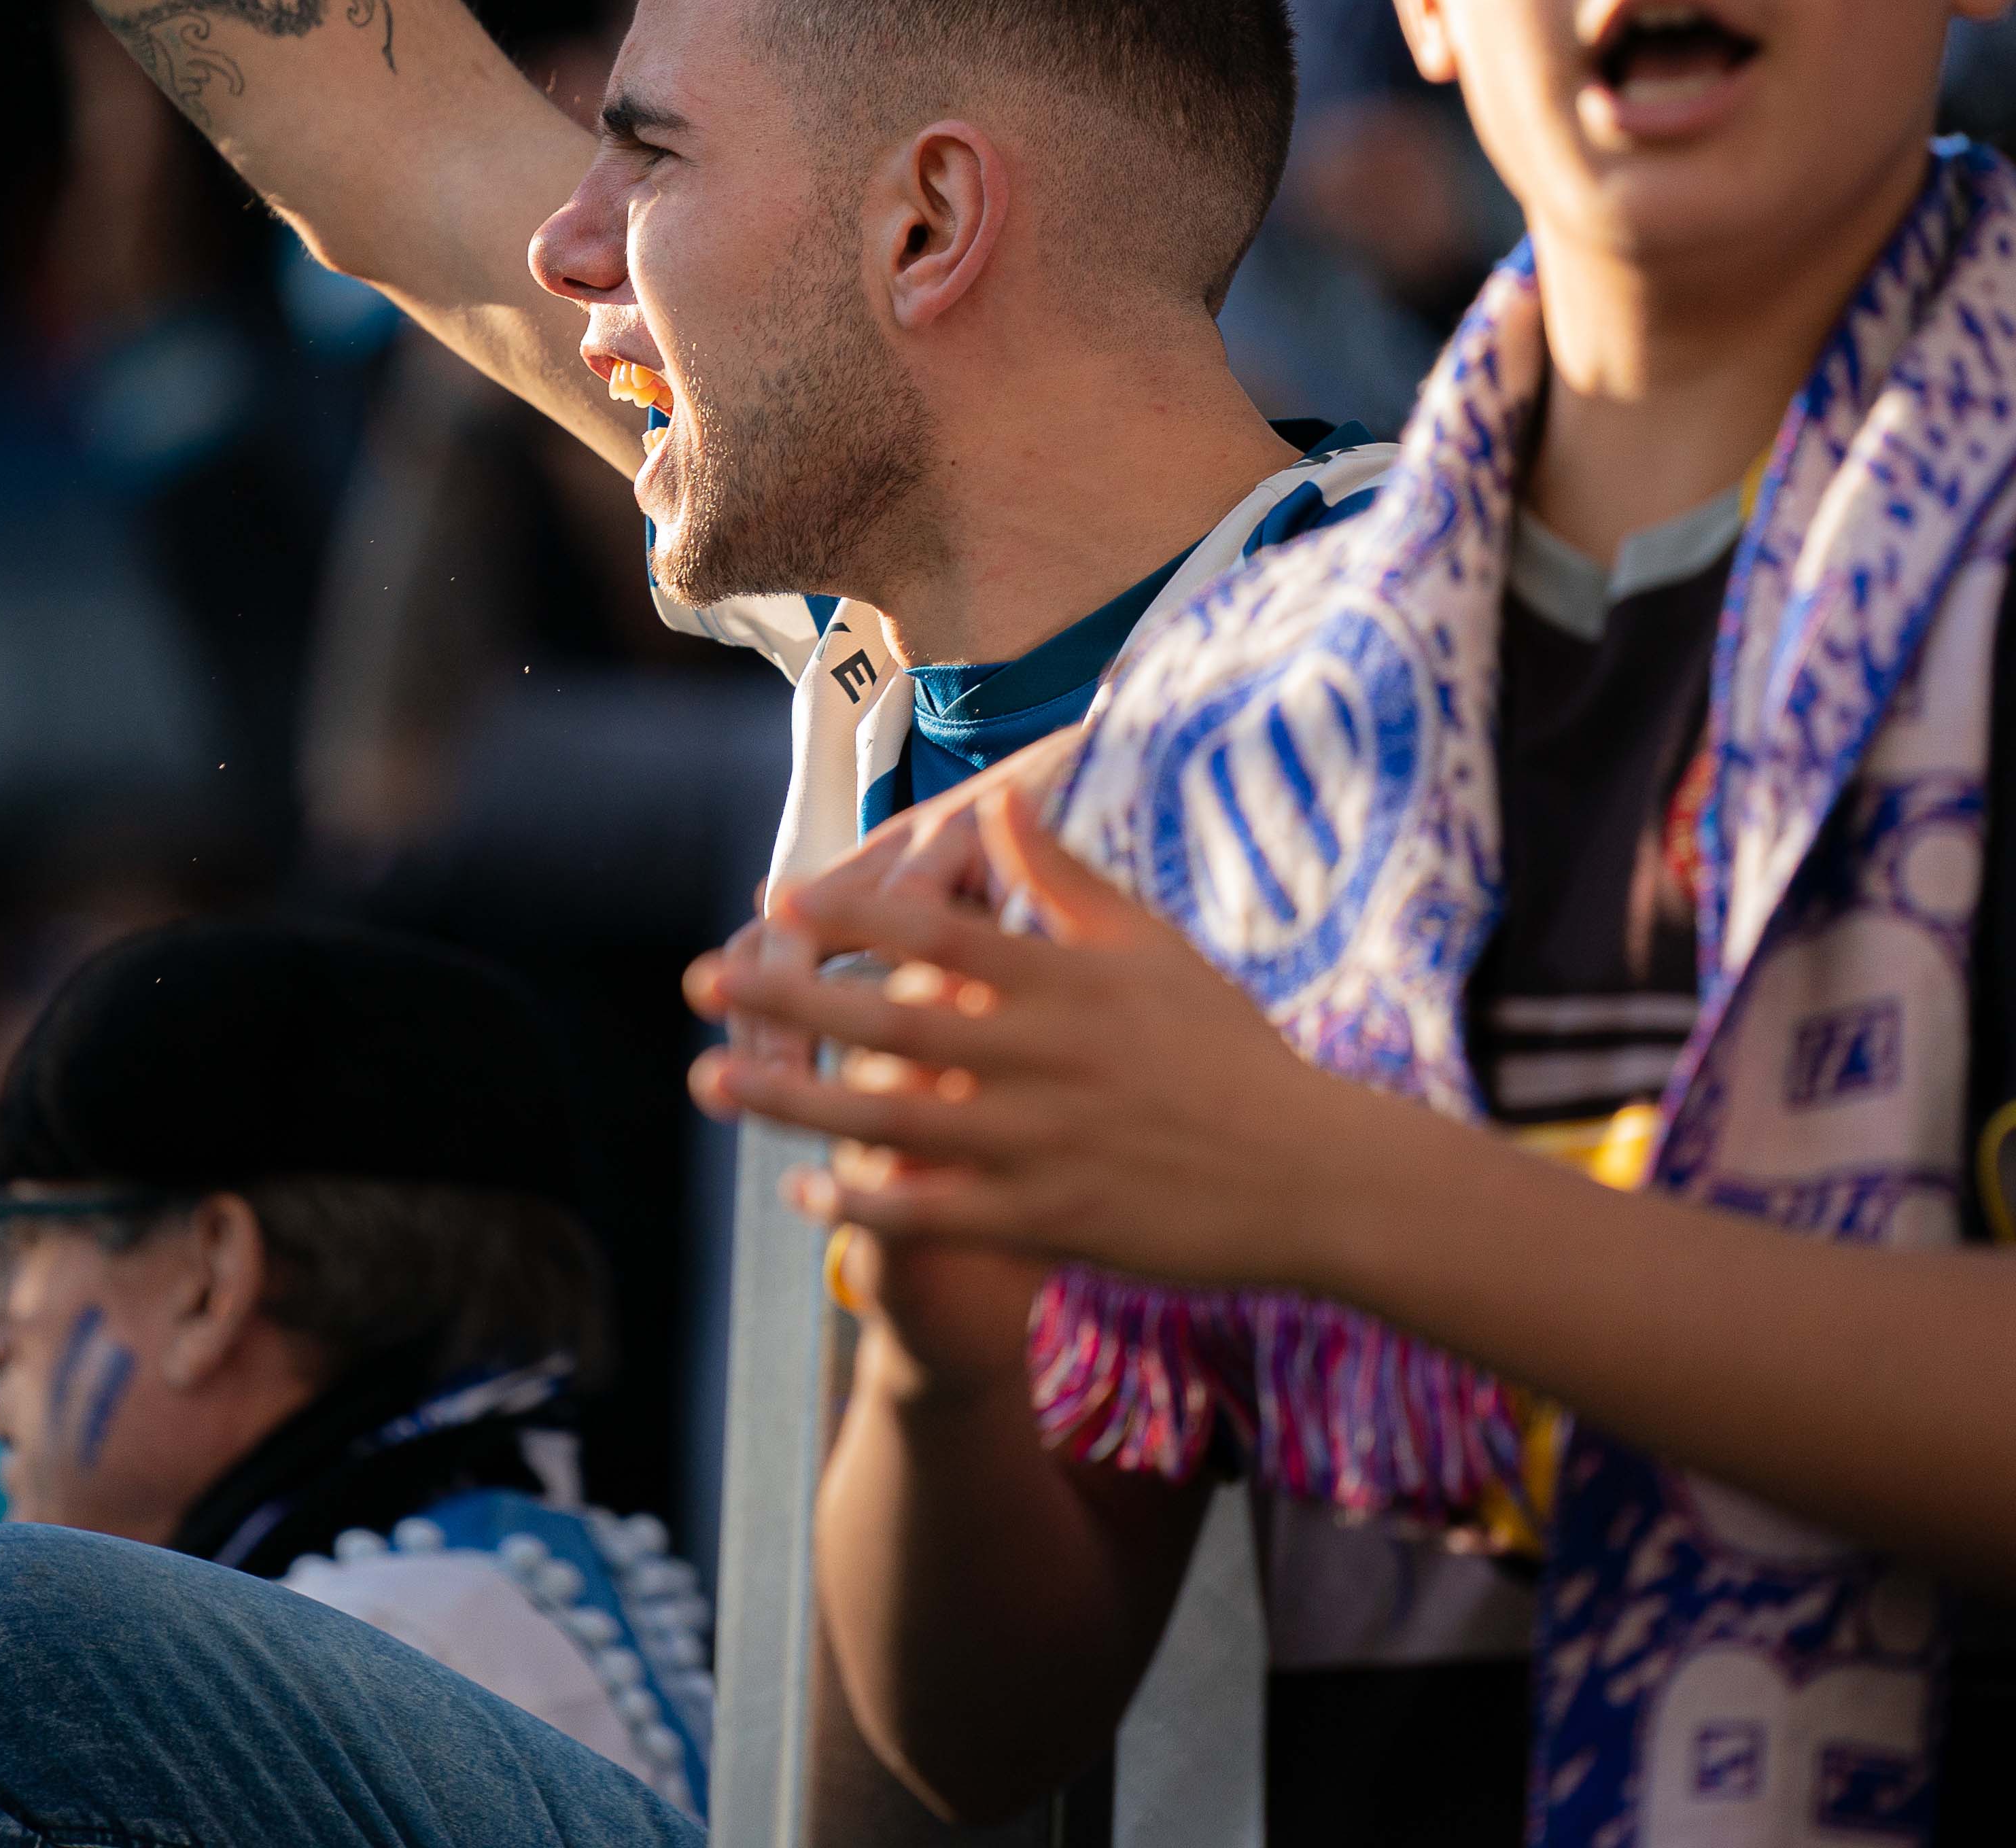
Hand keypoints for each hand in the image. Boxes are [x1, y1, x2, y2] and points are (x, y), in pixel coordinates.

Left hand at [686, 782, 1395, 1296]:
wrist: (1311, 1172)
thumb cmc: (1226, 1050)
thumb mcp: (1153, 946)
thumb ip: (1067, 876)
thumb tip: (1001, 793)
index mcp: (1068, 982)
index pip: (941, 932)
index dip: (853, 913)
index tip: (779, 899)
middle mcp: (1047, 1058)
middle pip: (893, 1024)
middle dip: (790, 1002)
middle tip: (704, 983)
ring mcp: (1047, 1144)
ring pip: (897, 1120)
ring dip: (796, 1103)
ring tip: (715, 1084)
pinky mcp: (1054, 1221)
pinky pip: (940, 1213)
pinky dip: (868, 1202)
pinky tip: (805, 1196)